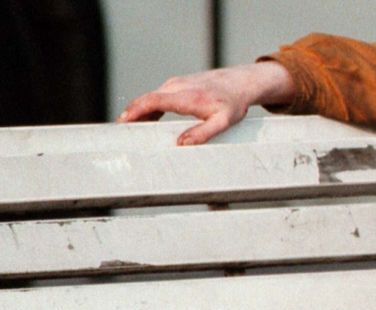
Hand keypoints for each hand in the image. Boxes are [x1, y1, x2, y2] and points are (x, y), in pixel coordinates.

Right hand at [117, 62, 296, 145]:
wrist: (240, 83)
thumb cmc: (233, 104)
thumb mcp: (225, 121)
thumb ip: (204, 133)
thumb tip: (181, 144)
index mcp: (186, 96)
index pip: (153, 101)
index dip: (135, 111)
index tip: (122, 123)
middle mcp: (177, 87)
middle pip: (146, 99)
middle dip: (130, 114)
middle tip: (118, 133)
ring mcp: (175, 84)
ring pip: (150, 98)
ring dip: (137, 113)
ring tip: (127, 131)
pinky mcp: (176, 86)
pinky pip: (157, 97)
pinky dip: (147, 109)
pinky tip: (143, 122)